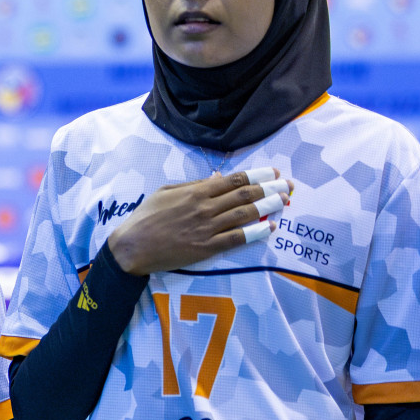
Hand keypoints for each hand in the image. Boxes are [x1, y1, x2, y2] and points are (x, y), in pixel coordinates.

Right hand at [107, 167, 290, 275]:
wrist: (132, 247)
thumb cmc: (145, 217)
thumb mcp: (165, 192)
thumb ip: (194, 185)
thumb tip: (217, 178)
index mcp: (195, 192)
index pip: (233, 180)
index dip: (256, 175)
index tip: (271, 172)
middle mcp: (205, 208)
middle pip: (244, 195)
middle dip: (269, 188)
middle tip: (287, 185)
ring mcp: (207, 228)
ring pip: (245, 214)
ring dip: (268, 206)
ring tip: (284, 201)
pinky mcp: (207, 248)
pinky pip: (237, 238)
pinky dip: (255, 232)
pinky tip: (269, 227)